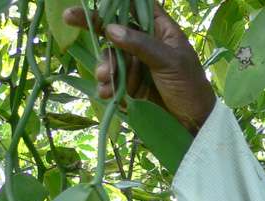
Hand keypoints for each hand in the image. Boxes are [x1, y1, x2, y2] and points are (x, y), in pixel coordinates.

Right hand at [63, 3, 215, 132]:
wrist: (194, 124)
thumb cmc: (190, 87)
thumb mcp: (169, 62)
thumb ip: (141, 45)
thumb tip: (110, 29)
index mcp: (160, 30)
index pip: (135, 7)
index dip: (114, 3)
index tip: (92, 0)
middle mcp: (145, 43)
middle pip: (114, 29)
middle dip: (95, 29)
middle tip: (70, 19)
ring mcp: (136, 65)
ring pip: (110, 57)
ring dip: (104, 67)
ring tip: (106, 80)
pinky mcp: (130, 86)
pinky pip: (111, 81)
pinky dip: (106, 86)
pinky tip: (107, 93)